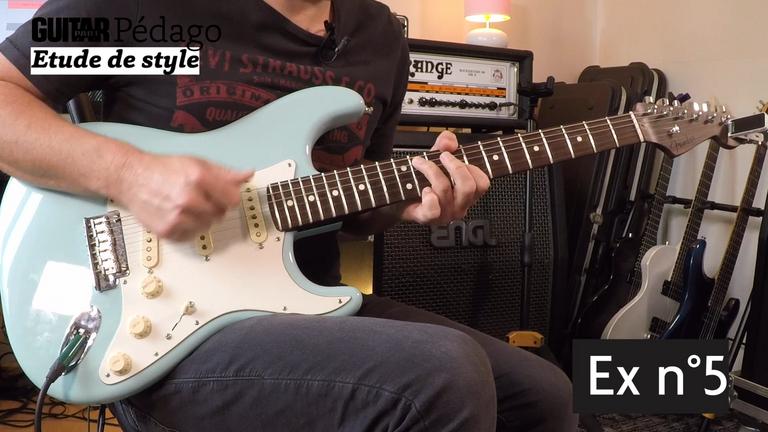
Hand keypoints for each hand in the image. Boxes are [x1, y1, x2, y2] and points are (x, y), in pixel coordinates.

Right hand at [113, 152, 252, 240]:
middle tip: (199, 198)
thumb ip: (225, 173)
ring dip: (202, 219)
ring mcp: (177, 217)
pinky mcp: (168, 231)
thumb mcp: (197, 164)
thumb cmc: (165, 169)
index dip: (229, 197)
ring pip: (208, 227)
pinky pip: (191, 236)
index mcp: (199, 178)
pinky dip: (189, 228)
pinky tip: (179, 215)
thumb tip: (248, 175)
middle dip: (215, 207)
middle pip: (221, 214)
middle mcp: (189, 199)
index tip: (223, 196)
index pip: (233, 199)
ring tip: (188, 206)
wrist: (131, 178)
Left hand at [398, 131, 489, 224]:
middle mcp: (459, 206)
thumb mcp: (434, 158)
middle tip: (443, 156)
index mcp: (466, 194)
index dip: (472, 168)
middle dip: (455, 166)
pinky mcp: (427, 218)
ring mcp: (444, 214)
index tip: (457, 157)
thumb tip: (449, 140)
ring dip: (431, 170)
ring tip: (419, 162)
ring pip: (445, 189)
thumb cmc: (420, 181)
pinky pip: (433, 209)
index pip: (482, 184)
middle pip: (468, 187)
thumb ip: (444, 145)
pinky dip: (428, 196)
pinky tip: (423, 188)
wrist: (398, 198)